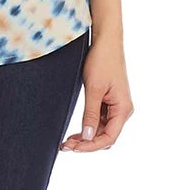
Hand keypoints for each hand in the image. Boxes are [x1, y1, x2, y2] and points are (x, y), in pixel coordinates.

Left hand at [59, 35, 132, 152]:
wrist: (105, 41)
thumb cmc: (102, 61)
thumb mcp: (94, 89)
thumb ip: (90, 114)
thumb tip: (88, 137)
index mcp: (123, 109)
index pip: (109, 137)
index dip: (91, 146)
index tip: (74, 148)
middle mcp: (122, 110)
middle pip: (105, 136)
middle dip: (87, 144)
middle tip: (66, 146)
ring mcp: (116, 105)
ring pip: (101, 130)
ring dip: (86, 137)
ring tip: (67, 141)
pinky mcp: (109, 100)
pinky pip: (99, 119)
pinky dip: (88, 126)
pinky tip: (76, 131)